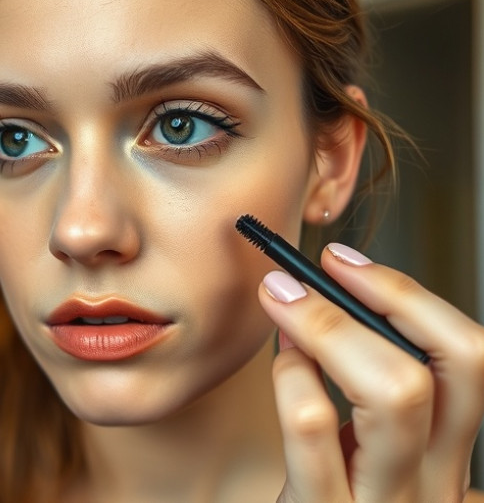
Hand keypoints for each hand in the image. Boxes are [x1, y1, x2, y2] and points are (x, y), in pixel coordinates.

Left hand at [259, 243, 483, 501]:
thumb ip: (362, 394)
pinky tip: (278, 364)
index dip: (414, 300)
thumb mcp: (364, 458)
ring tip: (281, 303)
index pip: (473, 362)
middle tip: (305, 273)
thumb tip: (315, 302)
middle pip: (450, 369)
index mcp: (447, 459)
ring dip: (329, 329)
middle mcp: (433, 482)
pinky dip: (292, 378)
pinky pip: (315, 430)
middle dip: (379, 302)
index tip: (346, 262)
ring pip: (395, 394)